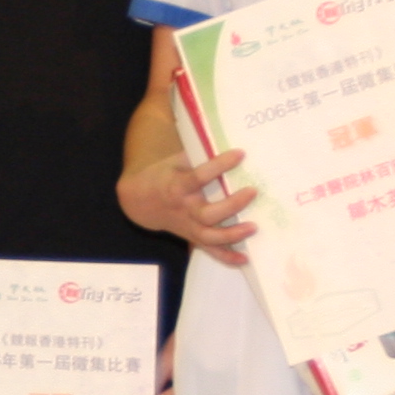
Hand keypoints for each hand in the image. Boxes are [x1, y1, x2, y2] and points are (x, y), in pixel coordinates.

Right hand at [117, 148, 254, 263]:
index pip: (199, 177)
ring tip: (254, 227)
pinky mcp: (193, 238)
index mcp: (177, 187)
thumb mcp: (174, 160)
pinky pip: (210, 251)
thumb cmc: (163, 175)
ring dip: (232, 235)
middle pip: (208, 213)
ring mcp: (189, 226)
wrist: (141, 201)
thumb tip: (218, 135)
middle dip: (232, 205)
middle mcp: (184, 210)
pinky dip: (227, 257)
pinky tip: (245, 259)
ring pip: (210, 236)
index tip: (240, 154)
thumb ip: (196, 153)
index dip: (219, 165)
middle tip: (253, 192)